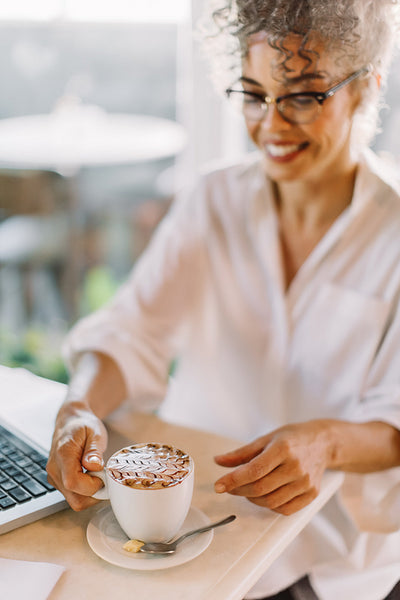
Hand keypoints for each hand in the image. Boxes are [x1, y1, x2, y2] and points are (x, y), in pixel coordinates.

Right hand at [46, 399, 107, 510]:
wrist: (71, 421)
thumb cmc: (83, 425)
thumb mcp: (94, 432)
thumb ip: (94, 451)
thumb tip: (94, 466)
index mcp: (63, 455)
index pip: (73, 482)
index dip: (92, 485)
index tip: (102, 475)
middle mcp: (55, 469)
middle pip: (74, 498)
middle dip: (94, 493)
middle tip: (103, 477)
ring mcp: (54, 477)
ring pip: (74, 500)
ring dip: (91, 493)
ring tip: (97, 474)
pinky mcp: (58, 481)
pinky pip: (73, 495)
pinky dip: (85, 491)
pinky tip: (91, 476)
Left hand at [214, 421, 331, 514]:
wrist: (323, 443)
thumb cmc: (292, 439)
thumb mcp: (266, 438)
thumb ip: (242, 453)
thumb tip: (218, 461)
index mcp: (283, 449)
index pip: (254, 470)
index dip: (233, 480)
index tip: (218, 486)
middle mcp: (296, 467)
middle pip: (261, 488)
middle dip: (239, 491)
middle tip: (229, 487)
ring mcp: (305, 482)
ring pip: (271, 501)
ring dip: (252, 500)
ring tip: (247, 490)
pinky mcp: (311, 494)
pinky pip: (285, 509)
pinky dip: (269, 506)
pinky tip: (264, 496)